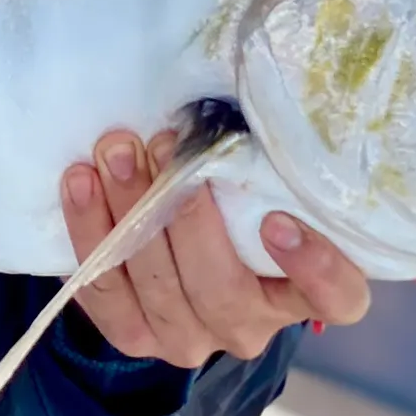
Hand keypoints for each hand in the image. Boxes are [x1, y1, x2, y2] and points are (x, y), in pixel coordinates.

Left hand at [59, 130, 370, 368]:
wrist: (187, 241)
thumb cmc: (246, 190)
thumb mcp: (270, 175)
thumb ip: (271, 155)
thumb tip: (258, 77)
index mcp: (306, 291)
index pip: (335, 296)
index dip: (313, 267)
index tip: (277, 220)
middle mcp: (252, 327)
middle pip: (220, 289)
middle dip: (186, 215)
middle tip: (167, 145)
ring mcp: (191, 339)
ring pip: (158, 290)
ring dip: (132, 213)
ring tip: (116, 150)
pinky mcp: (135, 336)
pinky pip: (104, 294)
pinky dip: (90, 233)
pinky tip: (80, 181)